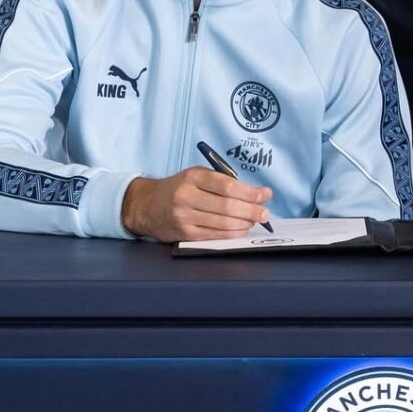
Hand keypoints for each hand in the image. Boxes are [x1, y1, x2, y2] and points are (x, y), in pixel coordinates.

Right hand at [121, 168, 272, 241]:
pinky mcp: (184, 234)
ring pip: (222, 223)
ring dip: (245, 223)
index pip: (227, 185)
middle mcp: (186, 196)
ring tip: (255, 220)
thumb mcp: (196, 176)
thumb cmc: (179, 188)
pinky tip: (242, 229)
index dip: (250, 192)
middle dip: (251, 210)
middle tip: (265, 212)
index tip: (265, 194)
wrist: (147, 205)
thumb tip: (255, 193)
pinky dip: (232, 233)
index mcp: (192, 177)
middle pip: (227, 206)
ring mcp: (184, 217)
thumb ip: (223, 181)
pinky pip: (214, 235)